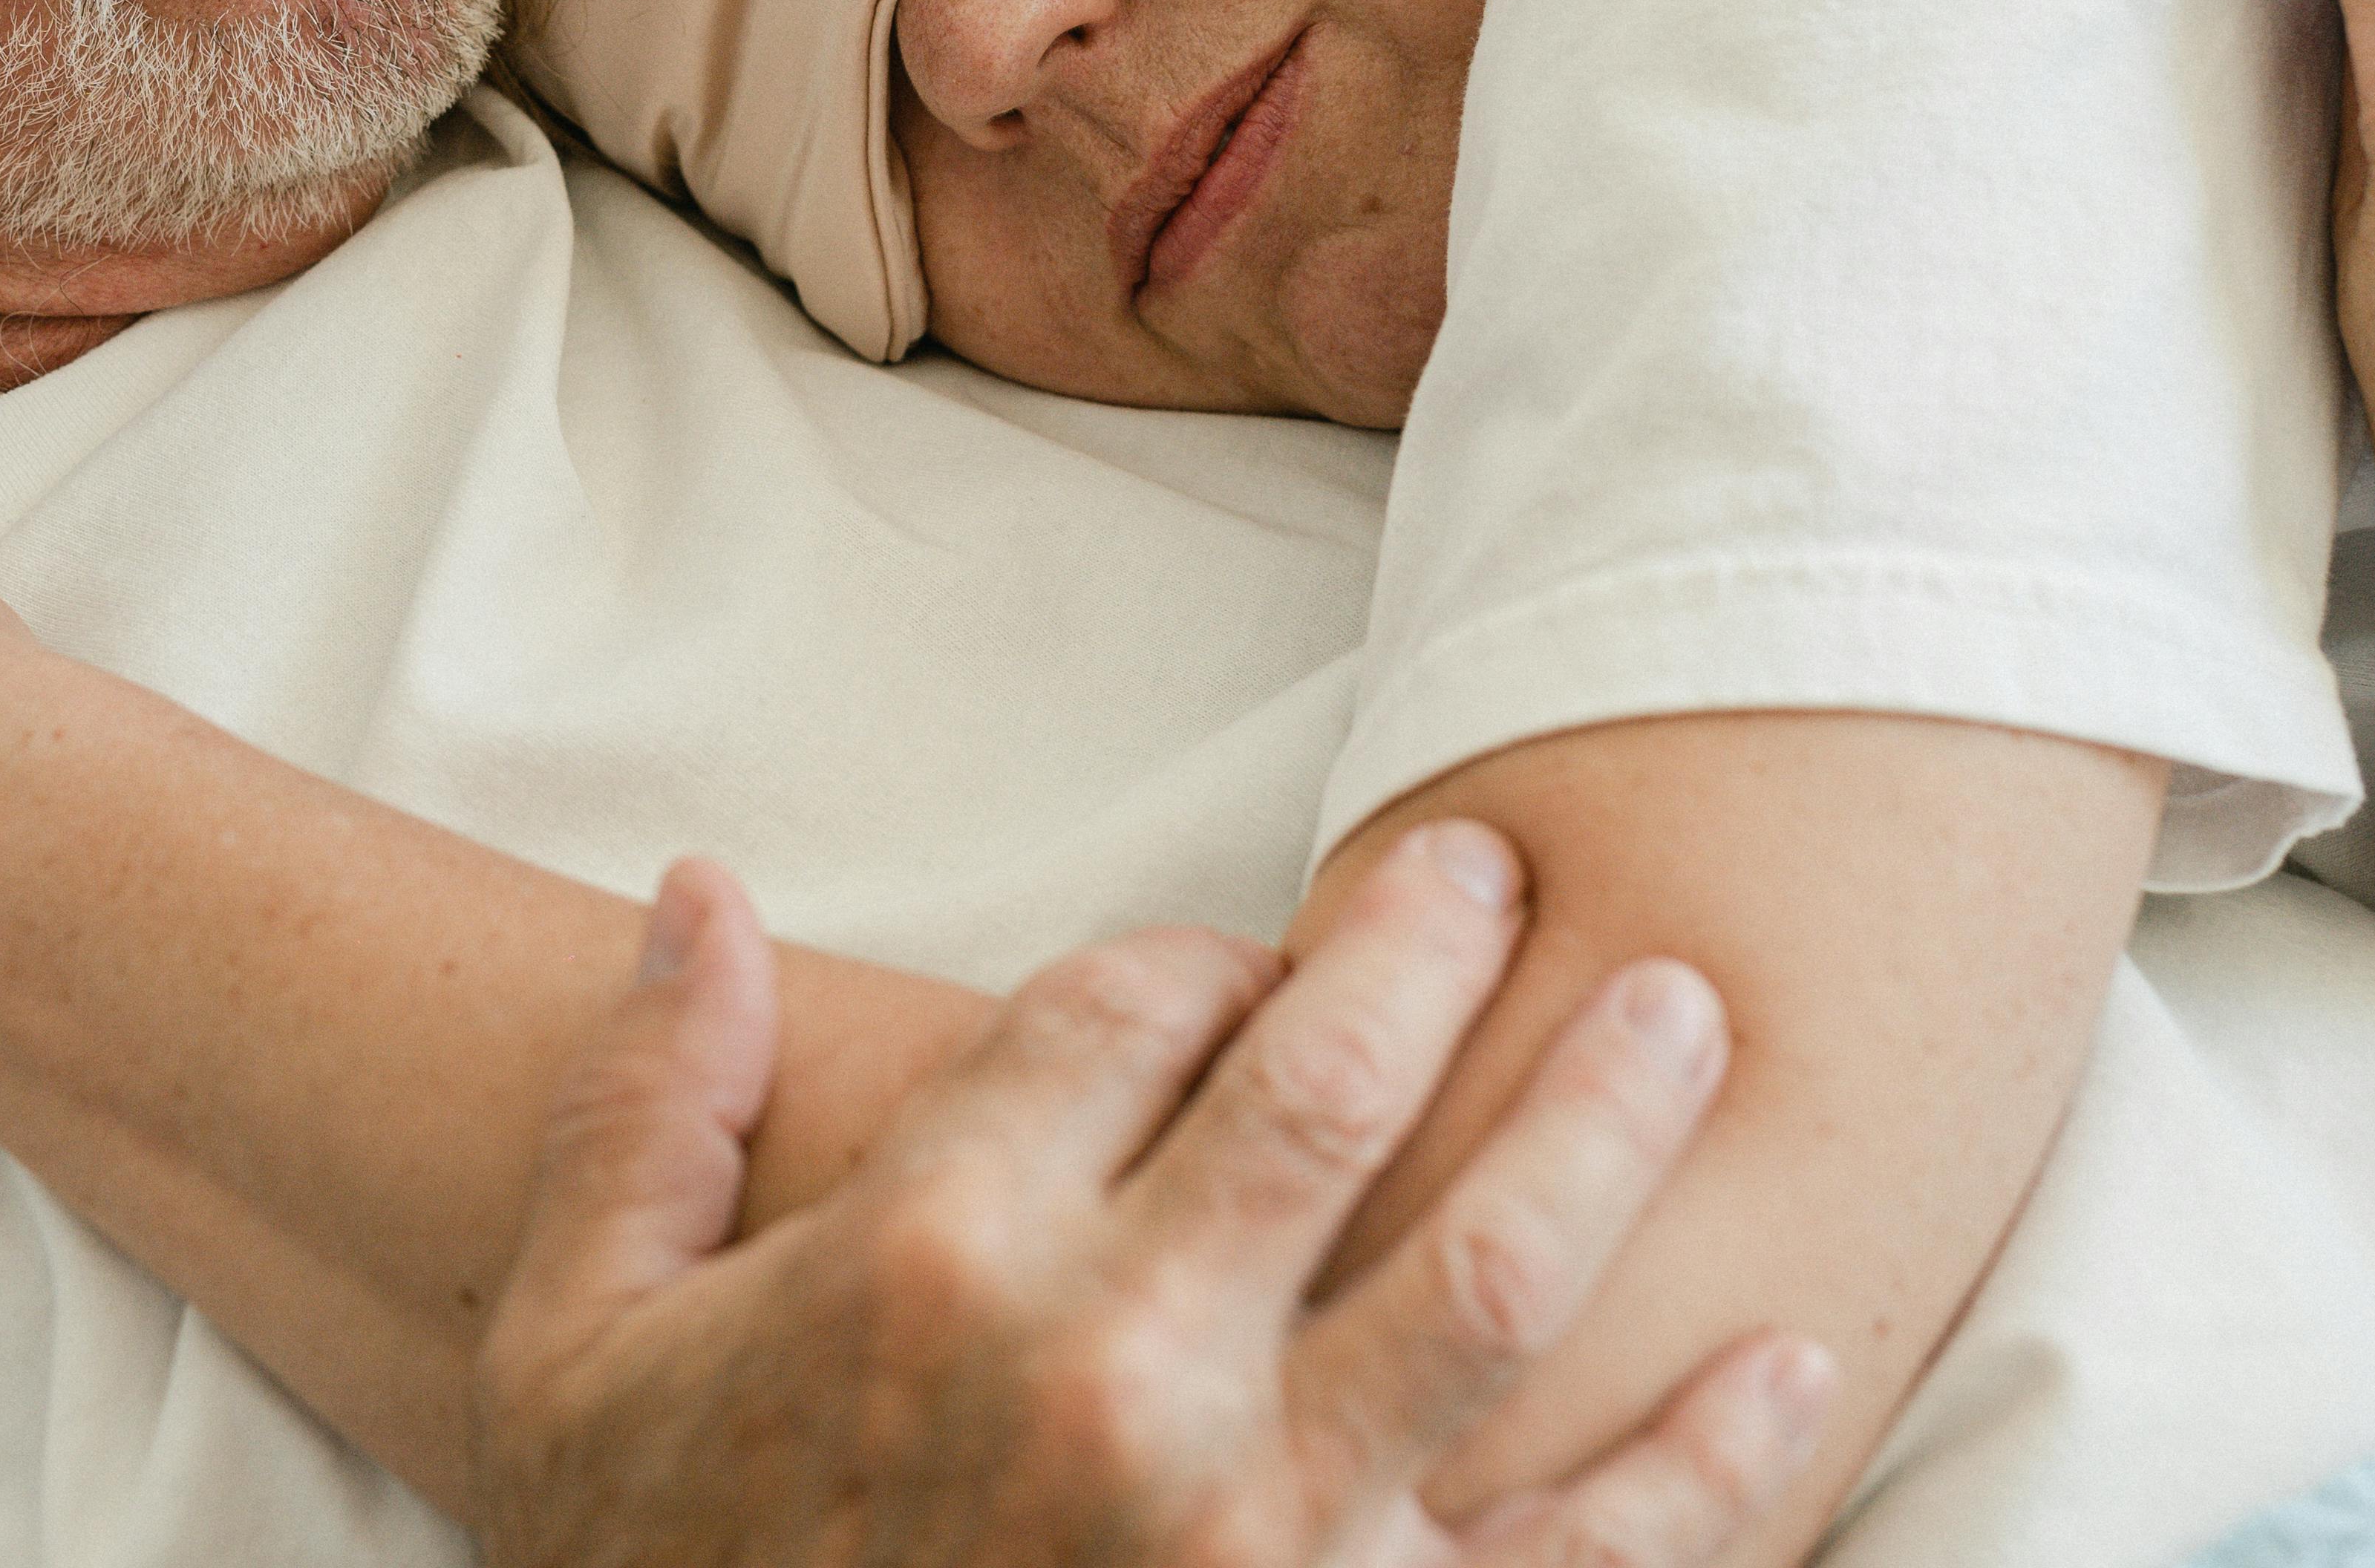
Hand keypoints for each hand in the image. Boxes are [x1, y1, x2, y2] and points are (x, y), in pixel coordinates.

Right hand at [475, 834, 1832, 1567]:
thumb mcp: (583, 1361)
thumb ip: (645, 1115)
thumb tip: (696, 895)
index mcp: (929, 1260)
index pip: (1122, 1007)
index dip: (1197, 956)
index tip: (1245, 961)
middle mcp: (1110, 1371)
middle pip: (1330, 1081)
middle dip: (1430, 946)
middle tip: (1501, 874)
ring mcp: (1257, 1534)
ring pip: (1498, 1273)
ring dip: (1608, 1123)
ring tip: (1683, 1018)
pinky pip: (1596, 1553)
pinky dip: (1716, 1457)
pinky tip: (1792, 1359)